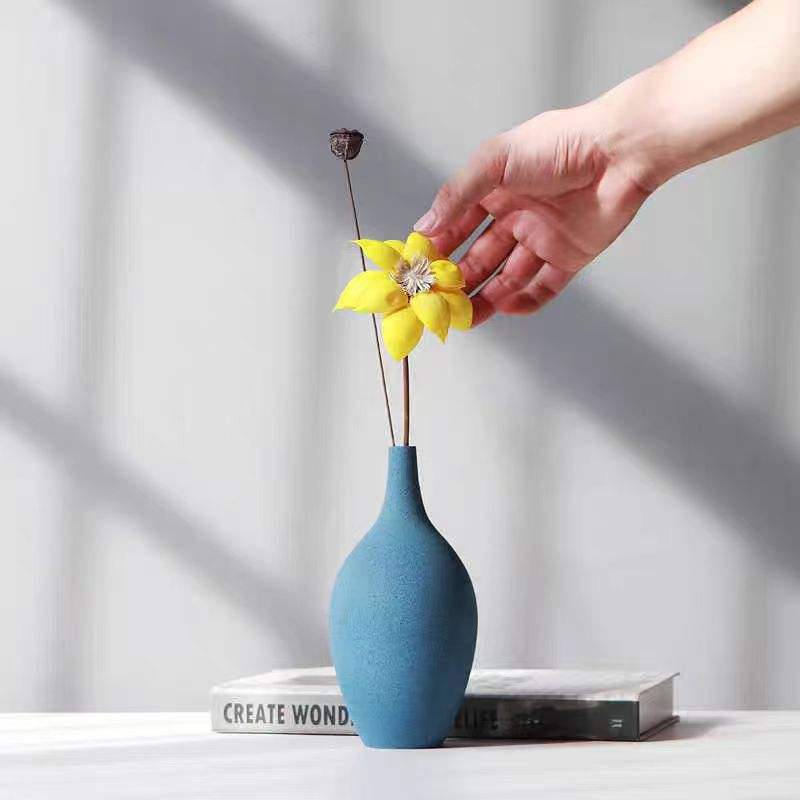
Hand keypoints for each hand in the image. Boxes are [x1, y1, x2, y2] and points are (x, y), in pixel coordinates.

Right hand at [415, 104, 651, 325]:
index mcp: (495, 190)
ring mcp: (542, 238)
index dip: (439, 247)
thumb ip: (457, 194)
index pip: (458, 226)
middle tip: (440, 301)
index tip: (421, 269)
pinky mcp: (570, 256)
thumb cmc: (560, 144)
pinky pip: (543, 286)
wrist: (620, 152)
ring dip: (486, 296)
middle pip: (480, 257)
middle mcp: (516, 216)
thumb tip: (425, 226)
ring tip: (466, 316)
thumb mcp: (495, 160)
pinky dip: (525, 300)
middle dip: (460, 280)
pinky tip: (505, 306)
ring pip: (508, 277)